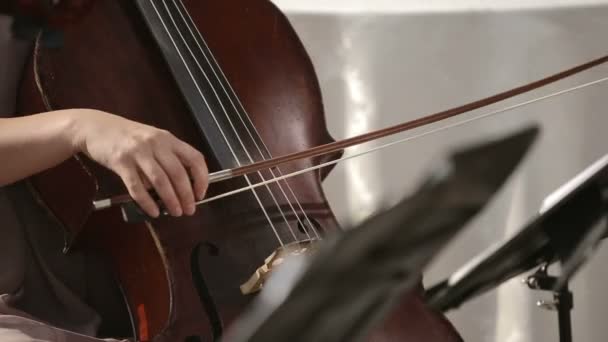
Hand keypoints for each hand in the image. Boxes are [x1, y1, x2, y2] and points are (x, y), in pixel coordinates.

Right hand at [70, 109, 207, 217]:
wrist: (95, 127)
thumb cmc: (128, 136)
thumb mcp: (153, 140)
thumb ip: (168, 157)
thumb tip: (184, 186)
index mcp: (168, 139)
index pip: (194, 158)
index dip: (201, 178)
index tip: (200, 194)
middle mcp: (156, 144)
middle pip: (178, 173)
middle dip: (186, 195)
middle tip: (189, 210)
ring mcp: (138, 152)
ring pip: (160, 181)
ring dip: (170, 200)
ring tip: (175, 212)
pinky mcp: (121, 162)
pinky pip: (137, 187)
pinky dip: (147, 202)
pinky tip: (153, 212)